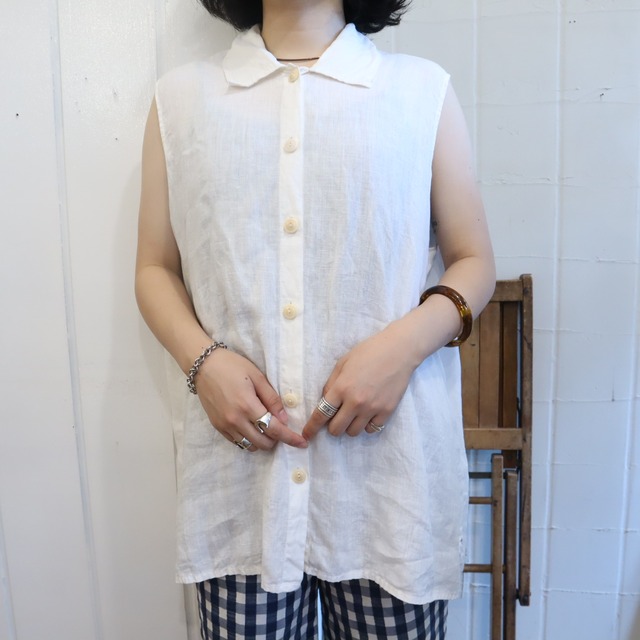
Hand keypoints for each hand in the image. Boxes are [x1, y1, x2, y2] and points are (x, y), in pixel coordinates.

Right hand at [195, 349, 307, 450]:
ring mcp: (224, 425)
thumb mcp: (257, 377)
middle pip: (263, 442)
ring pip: (250, 445)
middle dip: (277, 439)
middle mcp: (235, 420)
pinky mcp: (217, 426)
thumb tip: (284, 419)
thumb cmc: (232, 366)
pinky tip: (252, 427)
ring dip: (262, 440)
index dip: (290, 438)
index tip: (302, 443)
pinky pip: (237, 442)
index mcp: (247, 406)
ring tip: (266, 426)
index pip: (274, 429)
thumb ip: (272, 399)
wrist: (203, 365)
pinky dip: (249, 439)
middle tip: (281, 427)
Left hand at [302, 323, 415, 439]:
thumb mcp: (343, 363)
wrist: (398, 351)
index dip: (312, 427)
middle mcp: (355, 402)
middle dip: (332, 426)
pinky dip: (367, 425)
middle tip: (337, 417)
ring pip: (353, 432)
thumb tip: (325, 402)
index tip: (307, 435)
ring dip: (349, 426)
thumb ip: (331, 384)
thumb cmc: (368, 352)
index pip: (321, 414)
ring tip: (354, 413)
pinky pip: (371, 429)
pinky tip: (367, 414)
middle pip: (336, 429)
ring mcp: (372, 408)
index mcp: (341, 388)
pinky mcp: (387, 411)